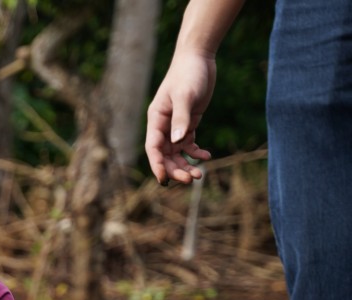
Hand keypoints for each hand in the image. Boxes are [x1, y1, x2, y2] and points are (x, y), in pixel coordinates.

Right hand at [144, 50, 217, 185]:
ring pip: (176, 153)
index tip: (164, 180)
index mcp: (156, 120)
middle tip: (191, 179)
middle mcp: (163, 126)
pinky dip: (196, 153)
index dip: (157, 165)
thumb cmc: (188, 74)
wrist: (198, 58)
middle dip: (175, 169)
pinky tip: (207, 156)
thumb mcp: (186, 96)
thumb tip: (177, 142)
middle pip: (165, 155)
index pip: (153, 148)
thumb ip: (181, 119)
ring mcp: (175, 125)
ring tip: (199, 175)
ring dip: (186, 165)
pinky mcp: (188, 122)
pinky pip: (188, 144)